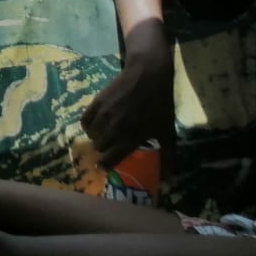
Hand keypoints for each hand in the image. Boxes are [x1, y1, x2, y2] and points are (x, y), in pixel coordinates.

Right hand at [82, 21, 173, 165]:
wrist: (148, 75)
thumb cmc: (160, 105)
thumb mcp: (167, 132)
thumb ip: (168, 157)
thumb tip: (170, 179)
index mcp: (129, 139)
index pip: (110, 159)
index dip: (106, 165)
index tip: (106, 166)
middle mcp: (113, 129)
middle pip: (99, 146)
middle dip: (103, 149)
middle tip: (109, 148)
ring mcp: (103, 115)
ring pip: (91, 134)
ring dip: (95, 138)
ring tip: (102, 136)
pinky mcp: (97, 102)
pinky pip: (85, 119)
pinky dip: (87, 125)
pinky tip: (94, 125)